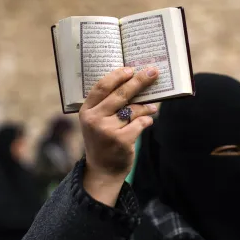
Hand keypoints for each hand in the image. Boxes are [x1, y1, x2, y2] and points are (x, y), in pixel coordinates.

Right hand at [79, 67, 158, 205]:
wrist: (102, 170)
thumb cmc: (102, 141)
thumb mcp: (97, 122)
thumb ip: (107, 106)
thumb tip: (133, 84)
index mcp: (86, 111)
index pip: (101, 87)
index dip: (117, 76)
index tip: (131, 69)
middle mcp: (94, 119)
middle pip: (120, 94)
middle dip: (139, 81)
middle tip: (153, 72)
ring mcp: (107, 130)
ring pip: (133, 109)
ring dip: (146, 107)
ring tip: (152, 107)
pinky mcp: (121, 140)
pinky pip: (140, 123)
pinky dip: (147, 121)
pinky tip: (148, 122)